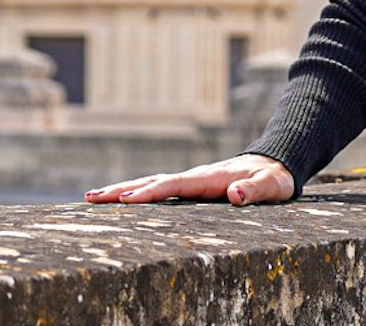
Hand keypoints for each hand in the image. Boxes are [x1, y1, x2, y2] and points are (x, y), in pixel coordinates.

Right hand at [83, 153, 294, 206]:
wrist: (274, 163)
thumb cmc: (274, 178)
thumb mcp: (272, 186)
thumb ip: (255, 190)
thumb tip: (234, 195)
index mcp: (209, 178)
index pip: (173, 185)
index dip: (149, 193)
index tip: (125, 200)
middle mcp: (194, 177)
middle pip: (152, 182)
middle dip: (121, 190)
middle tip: (91, 199)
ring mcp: (190, 181)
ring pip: (150, 184)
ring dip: (122, 190)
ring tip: (92, 198)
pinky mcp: (190, 187)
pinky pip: (159, 190)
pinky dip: (136, 194)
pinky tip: (119, 201)